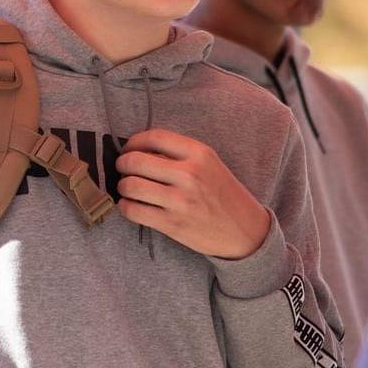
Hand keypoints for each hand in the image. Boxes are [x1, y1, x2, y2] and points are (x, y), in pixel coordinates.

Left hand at [115, 128, 271, 259]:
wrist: (245, 230)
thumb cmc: (222, 194)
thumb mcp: (209, 165)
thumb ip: (179, 155)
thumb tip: (139, 151)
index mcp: (199, 153)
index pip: (154, 137)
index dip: (133, 142)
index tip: (129, 149)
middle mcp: (189, 174)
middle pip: (136, 161)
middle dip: (122, 164)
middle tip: (123, 170)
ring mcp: (180, 200)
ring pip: (130, 186)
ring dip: (122, 187)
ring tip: (128, 189)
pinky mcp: (172, 224)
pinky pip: (133, 211)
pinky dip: (125, 207)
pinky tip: (131, 206)